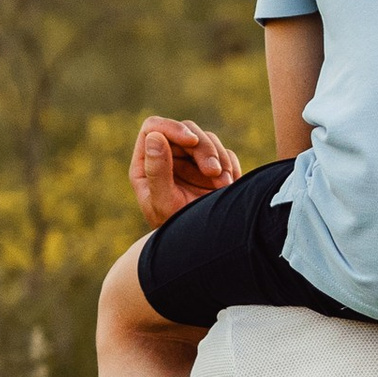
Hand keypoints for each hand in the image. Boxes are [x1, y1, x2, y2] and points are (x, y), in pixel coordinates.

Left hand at [129, 117, 243, 227]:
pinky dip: (230, 167)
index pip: (154, 128)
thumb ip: (157, 171)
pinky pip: (225, 154)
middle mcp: (168, 157)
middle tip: (215, 173)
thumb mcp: (163, 202)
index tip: (192, 141)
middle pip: (187, 131)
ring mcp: (192, 162)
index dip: (173, 128)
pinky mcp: (213, 168)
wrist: (203, 248)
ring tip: (224, 186)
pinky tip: (228, 187)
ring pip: (209, 140)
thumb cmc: (175, 228)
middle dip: (204, 149)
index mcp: (147, 163)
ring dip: (220, 160)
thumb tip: (154, 137)